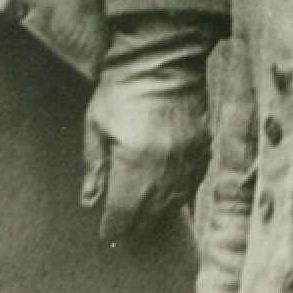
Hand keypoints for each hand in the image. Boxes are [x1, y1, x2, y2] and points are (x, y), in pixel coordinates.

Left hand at [81, 81, 209, 240]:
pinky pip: (193, 183)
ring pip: (174, 204)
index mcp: (134, 165)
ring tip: (144, 214)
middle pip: (149, 215)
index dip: (112, 228)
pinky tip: (169, 192)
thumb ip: (95, 167)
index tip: (106, 234)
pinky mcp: (203, 147)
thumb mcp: (96, 126)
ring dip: (157, 212)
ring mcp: (187, 159)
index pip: (123, 214)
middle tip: (122, 228)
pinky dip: (180, 192)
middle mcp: (164, 169)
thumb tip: (89, 201)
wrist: (164, 58)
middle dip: (134, 225)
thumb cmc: (123, 89)